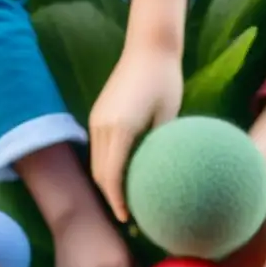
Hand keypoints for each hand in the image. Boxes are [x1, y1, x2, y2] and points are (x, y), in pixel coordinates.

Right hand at [90, 45, 181, 220]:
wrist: (149, 47)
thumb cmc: (166, 80)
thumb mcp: (169, 117)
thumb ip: (160, 147)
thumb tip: (163, 177)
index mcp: (120, 128)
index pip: (111, 176)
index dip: (117, 201)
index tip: (127, 219)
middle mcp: (102, 126)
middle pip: (99, 173)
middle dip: (110, 197)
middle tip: (129, 216)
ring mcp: (97, 119)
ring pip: (95, 163)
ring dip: (107, 183)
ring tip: (124, 200)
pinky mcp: (98, 114)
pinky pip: (98, 149)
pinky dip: (106, 167)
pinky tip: (121, 176)